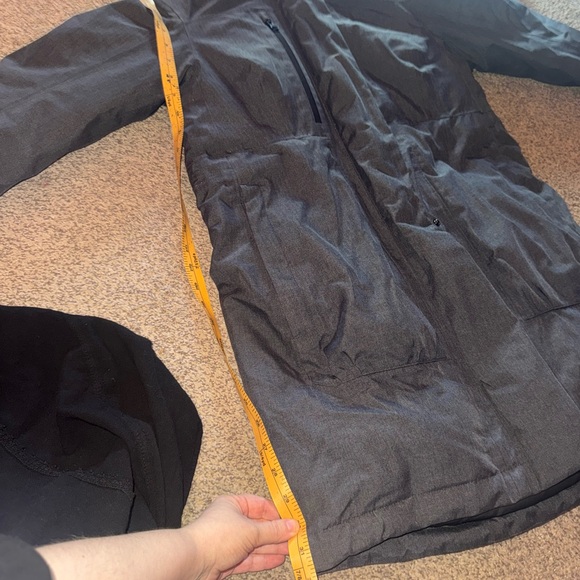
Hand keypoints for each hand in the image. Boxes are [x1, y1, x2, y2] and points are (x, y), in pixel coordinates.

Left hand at [184, 494, 299, 578]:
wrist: (192, 562)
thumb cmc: (216, 537)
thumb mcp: (250, 531)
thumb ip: (273, 530)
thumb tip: (292, 525)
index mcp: (233, 504)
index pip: (260, 505)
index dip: (276, 513)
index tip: (292, 521)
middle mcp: (231, 521)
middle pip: (259, 526)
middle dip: (276, 533)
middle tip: (295, 538)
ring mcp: (229, 542)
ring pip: (255, 543)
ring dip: (273, 547)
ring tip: (291, 550)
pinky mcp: (228, 560)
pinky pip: (250, 557)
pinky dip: (263, 558)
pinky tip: (278, 559)